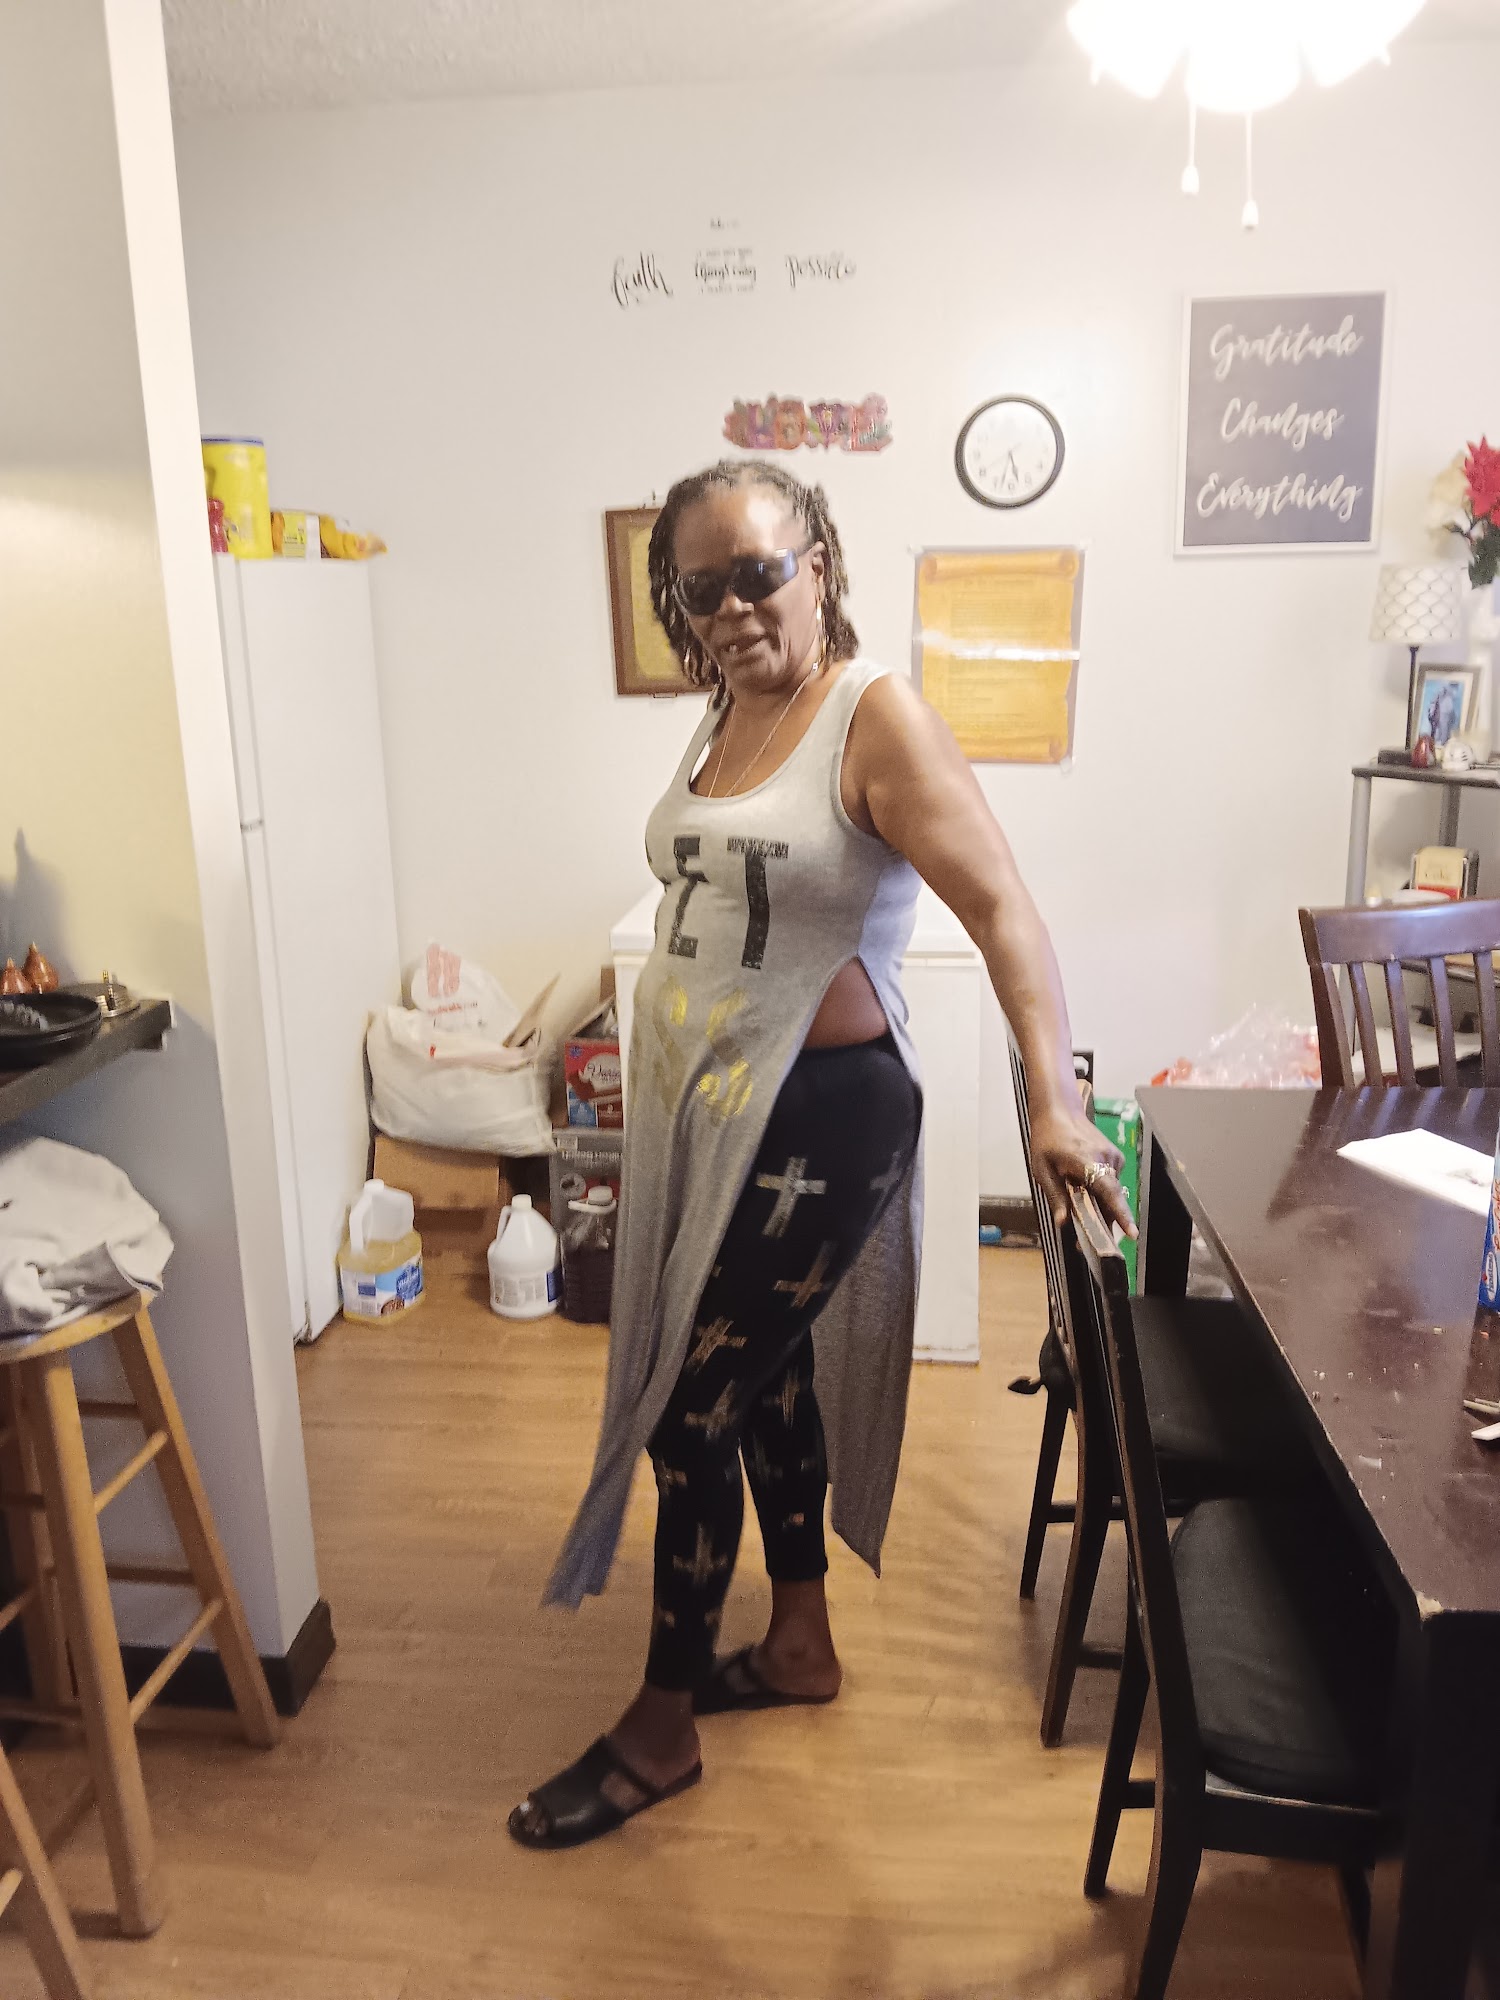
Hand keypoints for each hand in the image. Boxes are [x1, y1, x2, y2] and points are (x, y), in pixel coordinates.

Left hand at [1027, 1104, 1136, 1239]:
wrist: (1059, 1111)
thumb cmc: (1047, 1139)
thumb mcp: (1042, 1170)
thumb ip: (1055, 1196)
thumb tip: (1063, 1222)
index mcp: (1087, 1161)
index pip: (1109, 1192)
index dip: (1120, 1214)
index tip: (1132, 1233)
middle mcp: (1106, 1160)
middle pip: (1112, 1200)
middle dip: (1104, 1223)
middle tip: (1086, 1244)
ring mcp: (1114, 1158)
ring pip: (1112, 1193)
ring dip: (1101, 1208)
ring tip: (1083, 1220)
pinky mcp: (1116, 1158)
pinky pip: (1111, 1183)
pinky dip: (1102, 1193)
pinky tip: (1086, 1194)